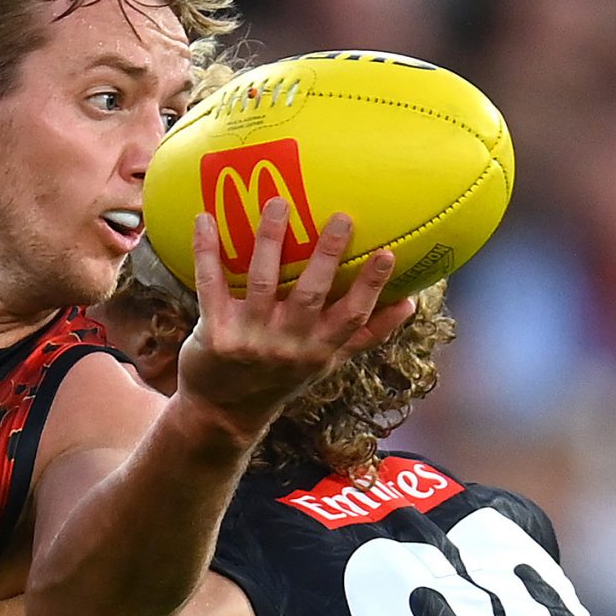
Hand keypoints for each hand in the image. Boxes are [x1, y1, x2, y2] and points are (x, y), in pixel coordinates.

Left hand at [176, 203, 414, 441]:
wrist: (221, 412)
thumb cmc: (280, 378)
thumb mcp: (325, 363)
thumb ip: (365, 333)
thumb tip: (411, 303)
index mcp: (318, 349)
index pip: (351, 316)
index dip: (371, 287)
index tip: (388, 253)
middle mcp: (287, 344)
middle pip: (311, 294)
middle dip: (327, 255)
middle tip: (342, 217)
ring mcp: (250, 337)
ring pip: (263, 281)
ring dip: (270, 240)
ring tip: (278, 203)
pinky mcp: (214, 331)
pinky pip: (211, 283)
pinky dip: (207, 250)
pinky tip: (204, 218)